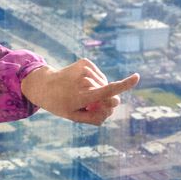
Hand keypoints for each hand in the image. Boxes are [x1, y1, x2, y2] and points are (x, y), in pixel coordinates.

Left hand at [22, 58, 138, 125]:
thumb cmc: (61, 104)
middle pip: (108, 94)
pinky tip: (81, 84)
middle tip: (89, 106)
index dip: (123, 85)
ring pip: (104, 84)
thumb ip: (97, 116)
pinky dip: (95, 82)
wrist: (44, 85)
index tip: (136, 77)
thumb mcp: (76, 117)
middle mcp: (84, 81)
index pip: (106, 91)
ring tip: (80, 93)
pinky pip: (100, 76)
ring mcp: (85, 69)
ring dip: (98, 91)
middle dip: (105, 102)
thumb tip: (114, 103)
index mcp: (81, 97)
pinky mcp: (85, 62)